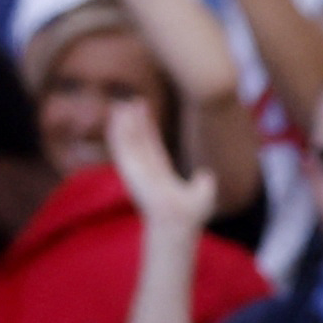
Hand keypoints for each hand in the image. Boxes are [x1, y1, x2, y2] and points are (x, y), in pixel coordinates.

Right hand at [107, 95, 217, 231]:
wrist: (178, 221)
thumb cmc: (189, 215)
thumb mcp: (203, 194)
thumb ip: (203, 183)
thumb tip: (205, 176)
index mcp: (161, 173)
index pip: (152, 147)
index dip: (148, 129)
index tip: (145, 114)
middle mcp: (147, 170)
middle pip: (139, 141)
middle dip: (135, 122)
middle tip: (131, 101)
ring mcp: (137, 170)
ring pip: (128, 142)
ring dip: (123, 124)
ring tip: (120, 105)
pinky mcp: (130, 170)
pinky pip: (122, 148)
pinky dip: (117, 134)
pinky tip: (116, 118)